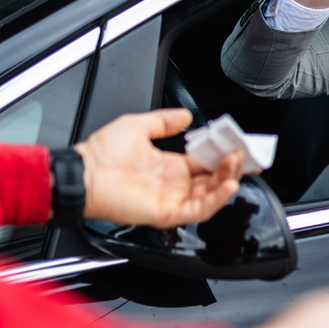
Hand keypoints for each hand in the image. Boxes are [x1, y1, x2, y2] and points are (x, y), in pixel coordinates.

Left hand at [75, 109, 243, 227]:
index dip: (222, 154)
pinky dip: (217, 199)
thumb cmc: (101, 154)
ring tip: (237, 163)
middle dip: (232, 166)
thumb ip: (164, 121)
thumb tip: (185, 115)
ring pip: (211, 194)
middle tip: (244, 153)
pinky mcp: (168, 212)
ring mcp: (172, 199)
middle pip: (213, 178)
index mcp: (169, 166)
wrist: (84, 174)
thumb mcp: (138, 126)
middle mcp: (174, 184)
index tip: (236, 143)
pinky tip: (228, 184)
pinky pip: (200, 209)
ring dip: (227, 179)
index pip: (205, 163)